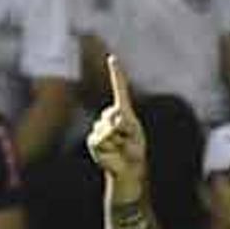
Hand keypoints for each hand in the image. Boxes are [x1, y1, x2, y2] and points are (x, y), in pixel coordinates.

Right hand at [86, 55, 147, 196]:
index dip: (115, 73)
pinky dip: (111, 145)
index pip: (119, 89)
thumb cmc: (133, 152)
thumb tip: (113, 120)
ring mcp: (99, 128)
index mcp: (122, 112)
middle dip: (126, 128)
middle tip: (129, 141)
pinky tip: (113, 152)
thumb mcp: (136, 135)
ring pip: (109, 127)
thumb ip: (126, 124)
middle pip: (116, 113)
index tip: (112, 58)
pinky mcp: (94, 140)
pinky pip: (102, 138)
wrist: (126, 171)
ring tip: (122, 148)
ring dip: (120, 140)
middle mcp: (109, 117)